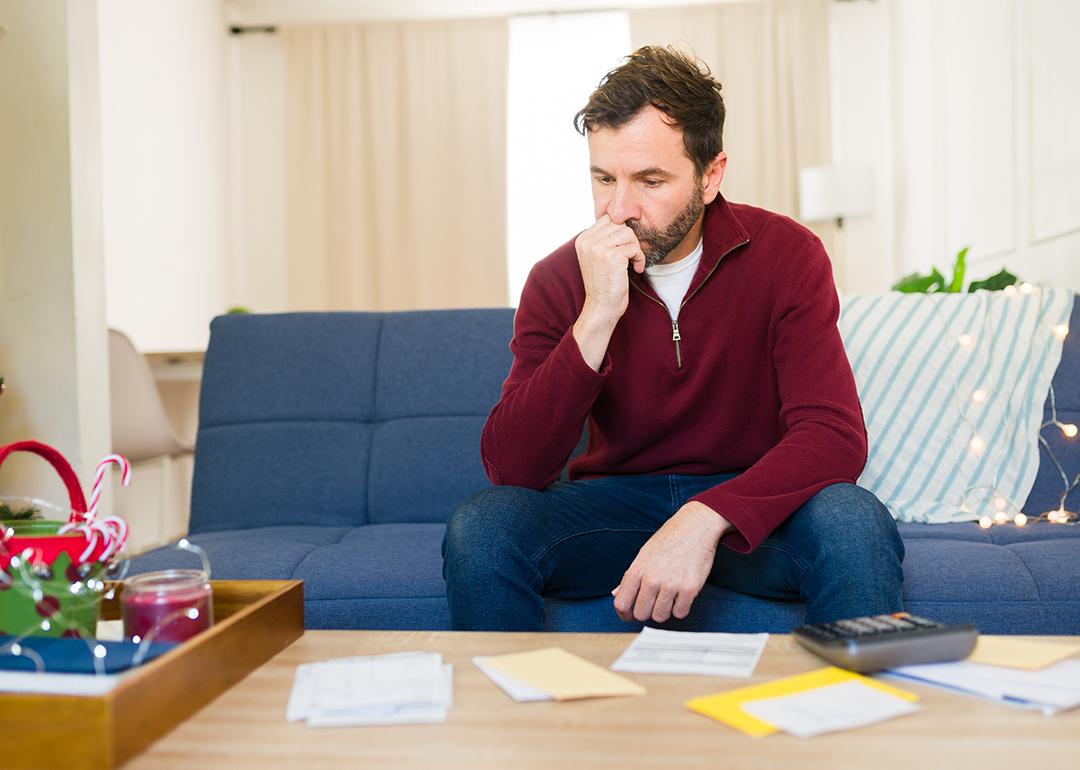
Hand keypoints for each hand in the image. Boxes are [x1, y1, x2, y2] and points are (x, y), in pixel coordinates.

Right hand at [572, 216, 645, 370]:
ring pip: (628, 233)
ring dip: (636, 248)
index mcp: (582, 239)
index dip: (621, 232)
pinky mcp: (611, 256)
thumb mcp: (598, 257)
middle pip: (619, 224)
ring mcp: (597, 247)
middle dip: (630, 239)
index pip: (608, 218)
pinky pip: (634, 247)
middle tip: (631, 256)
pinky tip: (636, 269)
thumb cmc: (604, 283)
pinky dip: (639, 258)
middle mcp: (587, 241)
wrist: (602, 307)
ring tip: (633, 263)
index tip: (623, 249)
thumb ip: (604, 238)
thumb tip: (624, 219)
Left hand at [612, 501, 729, 623]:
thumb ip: (630, 577)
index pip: (621, 604)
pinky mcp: (689, 589)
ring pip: (660, 617)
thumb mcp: (644, 554)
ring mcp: (670, 585)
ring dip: (664, 611)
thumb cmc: (669, 539)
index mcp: (637, 570)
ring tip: (669, 597)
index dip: (624, 614)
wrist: (695, 527)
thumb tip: (616, 594)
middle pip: (640, 614)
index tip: (629, 615)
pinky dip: (681, 608)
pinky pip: (680, 613)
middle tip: (654, 603)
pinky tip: (681, 596)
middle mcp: (652, 579)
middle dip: (646, 612)